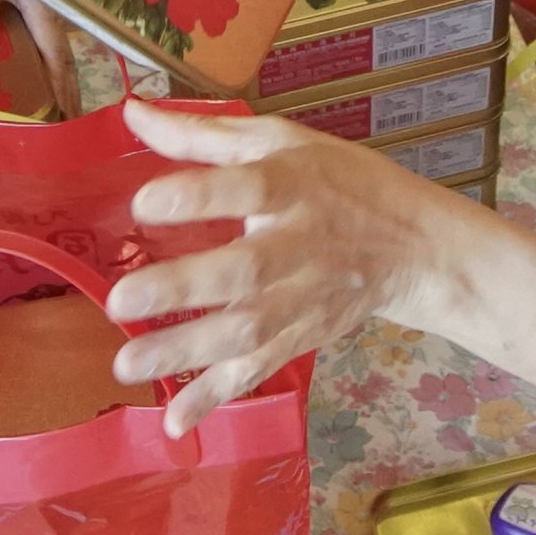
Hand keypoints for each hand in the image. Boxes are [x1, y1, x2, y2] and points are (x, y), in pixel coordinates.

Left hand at [0, 0, 83, 105]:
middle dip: (69, 94)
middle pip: (66, 62)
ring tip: (68, 114)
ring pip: (66, 58)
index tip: (59, 110)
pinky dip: (62, 73)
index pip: (54, 55)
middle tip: (69, 125)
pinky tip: (59, 87)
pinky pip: (59, 51)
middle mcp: (54, 20)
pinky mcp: (47, 18)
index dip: (58, 84)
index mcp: (42, 12)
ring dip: (69, 86)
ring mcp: (53, 19)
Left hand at [105, 100, 453, 433]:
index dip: (197, 196)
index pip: (245, 188)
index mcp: (290, 185)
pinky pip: (257, 371)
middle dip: (183, 288)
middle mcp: (297, 245)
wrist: (415, 248)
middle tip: (120, 301)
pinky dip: (216, 397)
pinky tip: (174, 420)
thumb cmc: (339, 183)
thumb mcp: (282, 142)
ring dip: (185, 351)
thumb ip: (203, 135)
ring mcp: (301, 299)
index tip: (143, 203)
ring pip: (244, 330)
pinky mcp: (302, 338)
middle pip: (243, 270)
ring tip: (126, 364)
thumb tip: (132, 113)